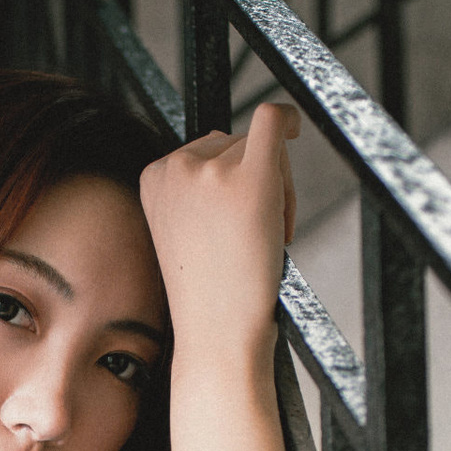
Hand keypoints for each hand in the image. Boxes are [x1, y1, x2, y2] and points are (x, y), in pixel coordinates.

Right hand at [138, 102, 299, 359]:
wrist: (216, 331)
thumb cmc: (209, 293)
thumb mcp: (184, 232)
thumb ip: (197, 192)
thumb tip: (232, 154)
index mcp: (154, 177)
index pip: (206, 151)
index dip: (230, 179)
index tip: (237, 216)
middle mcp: (176, 166)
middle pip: (234, 143)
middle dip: (256, 179)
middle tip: (258, 237)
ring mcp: (212, 169)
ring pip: (261, 145)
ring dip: (277, 183)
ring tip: (266, 237)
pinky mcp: (250, 177)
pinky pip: (272, 121)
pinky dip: (289, 119)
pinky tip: (297, 126)